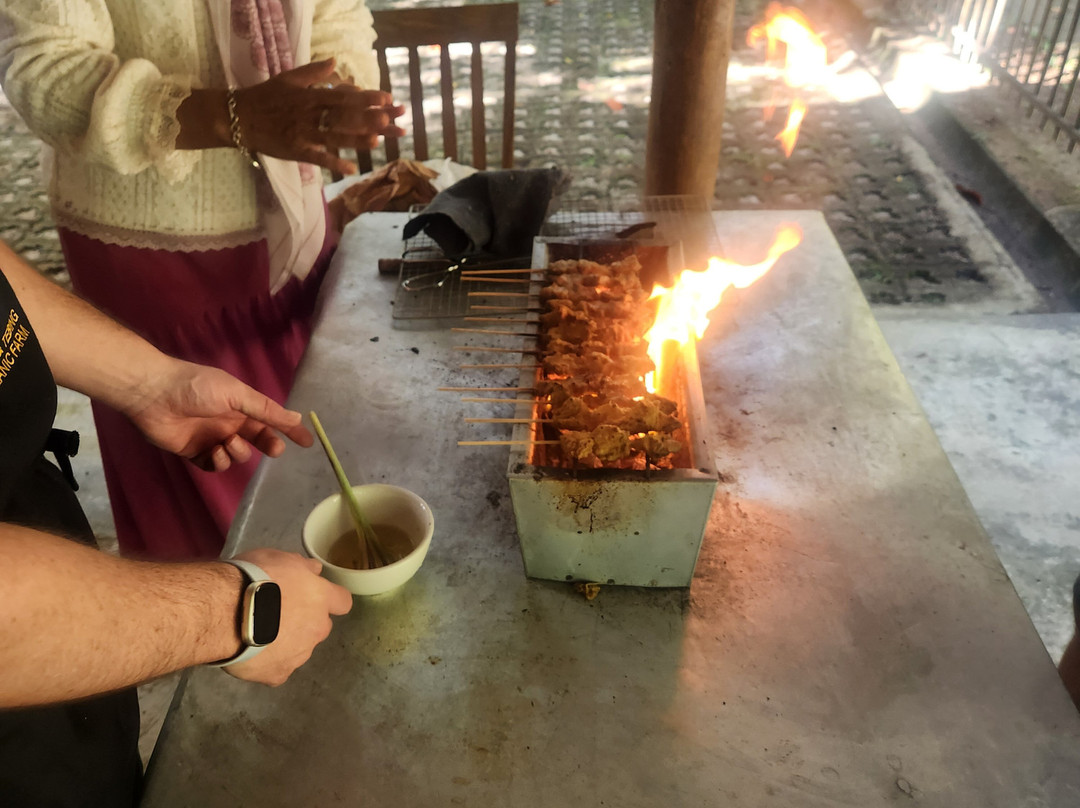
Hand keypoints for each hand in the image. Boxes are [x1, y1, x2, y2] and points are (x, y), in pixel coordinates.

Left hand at [123, 359, 313, 471]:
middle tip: (274, 449)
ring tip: (228, 443)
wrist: (154, 395)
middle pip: (258, 439)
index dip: (289, 430)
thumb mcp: (237, 394)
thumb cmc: (197, 387)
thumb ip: (265, 409)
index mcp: (241, 405)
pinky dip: (220, 461)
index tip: (307, 442)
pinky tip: (216, 451)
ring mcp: (213, 438)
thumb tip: (297, 418)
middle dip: (268, 445)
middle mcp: (230, 422)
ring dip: (238, 452)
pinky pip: (216, 464)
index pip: (272, 419)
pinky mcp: (195, 453)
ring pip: (238, 455)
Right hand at [226, 549, 352, 685]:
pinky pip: (278, 669)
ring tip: (258, 633)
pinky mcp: (278, 674)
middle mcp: (317, 628)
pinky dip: (268, 663)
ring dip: (287, 642)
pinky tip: (251, 653)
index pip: (342, 602)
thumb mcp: (278, 558)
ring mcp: (300, 654)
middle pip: (320, 627)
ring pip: (300, 649)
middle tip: (278, 614)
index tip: (314, 597)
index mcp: (320, 598)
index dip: (331, 600)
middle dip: (305, 622)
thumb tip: (315, 570)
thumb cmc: (253, 578)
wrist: (226, 612)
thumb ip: (301, 566)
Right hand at [235, 58, 405, 175]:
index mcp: (310, 96)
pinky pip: (318, 158)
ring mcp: (303, 133)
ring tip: (376, 142)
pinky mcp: (296, 150)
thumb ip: (314, 72)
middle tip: (392, 121)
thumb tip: (335, 61)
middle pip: (344, 117)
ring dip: (355, 140)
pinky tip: (352, 169)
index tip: (386, 99)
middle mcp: (309, 114)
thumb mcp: (289, 78)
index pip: (343, 96)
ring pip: (333, 137)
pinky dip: (335, 164)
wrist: (239, 117)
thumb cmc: (265, 96)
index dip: (366, 97)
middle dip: (369, 118)